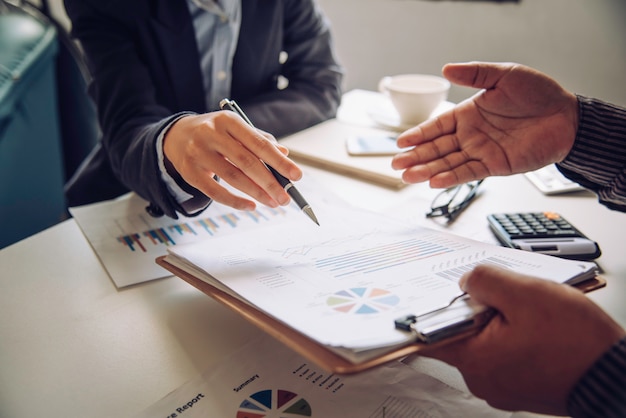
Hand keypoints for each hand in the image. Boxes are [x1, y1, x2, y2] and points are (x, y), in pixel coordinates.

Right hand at [164, 111, 301, 210]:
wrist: (175, 135)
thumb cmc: (215, 133)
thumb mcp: (235, 129)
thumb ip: (259, 140)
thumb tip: (285, 154)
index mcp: (228, 121)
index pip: (259, 143)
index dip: (279, 161)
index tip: (297, 176)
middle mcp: (211, 134)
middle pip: (247, 162)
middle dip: (270, 182)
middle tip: (286, 198)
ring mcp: (198, 153)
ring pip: (233, 177)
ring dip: (257, 193)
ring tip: (273, 203)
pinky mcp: (189, 171)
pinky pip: (214, 191)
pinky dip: (235, 201)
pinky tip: (251, 206)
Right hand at [391, 62, 579, 187]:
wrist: (567, 116)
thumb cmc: (538, 93)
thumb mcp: (504, 74)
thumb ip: (475, 74)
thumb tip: (446, 68)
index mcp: (468, 113)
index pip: (437, 126)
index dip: (418, 134)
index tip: (400, 142)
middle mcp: (471, 134)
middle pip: (437, 147)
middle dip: (415, 156)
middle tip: (396, 164)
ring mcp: (481, 151)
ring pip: (448, 163)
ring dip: (427, 170)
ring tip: (407, 176)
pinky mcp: (494, 165)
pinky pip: (468, 172)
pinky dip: (451, 177)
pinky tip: (434, 181)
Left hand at [420, 264, 624, 414]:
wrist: (617, 376)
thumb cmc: (577, 343)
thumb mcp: (526, 294)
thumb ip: (486, 281)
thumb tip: (466, 281)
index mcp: (475, 359)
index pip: (428, 337)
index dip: (426, 312)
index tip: (427, 296)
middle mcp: (482, 378)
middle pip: (461, 333)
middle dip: (475, 309)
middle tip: (495, 293)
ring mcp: (502, 385)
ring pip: (486, 342)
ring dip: (499, 321)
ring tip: (525, 308)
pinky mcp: (521, 385)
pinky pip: (506, 354)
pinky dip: (514, 336)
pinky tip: (535, 324)